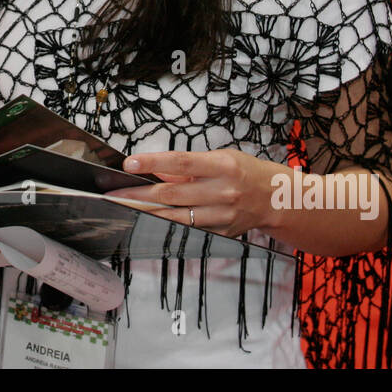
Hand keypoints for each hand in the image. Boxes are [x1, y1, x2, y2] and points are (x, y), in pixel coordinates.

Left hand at [119, 149, 286, 237]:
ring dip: (147, 212)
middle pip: (173, 193)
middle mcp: (223, 192)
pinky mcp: (220, 233)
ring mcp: (222, 216)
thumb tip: (157, 169)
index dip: (153, 162)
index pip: (181, 162)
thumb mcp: (221, 158)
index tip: (129, 163)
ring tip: (125, 207)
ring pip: (176, 216)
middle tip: (114, 192)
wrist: (277, 198)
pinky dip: (168, 225)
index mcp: (223, 166)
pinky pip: (189, 230)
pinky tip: (150, 221)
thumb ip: (188, 166)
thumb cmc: (247, 172)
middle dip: (139, 194)